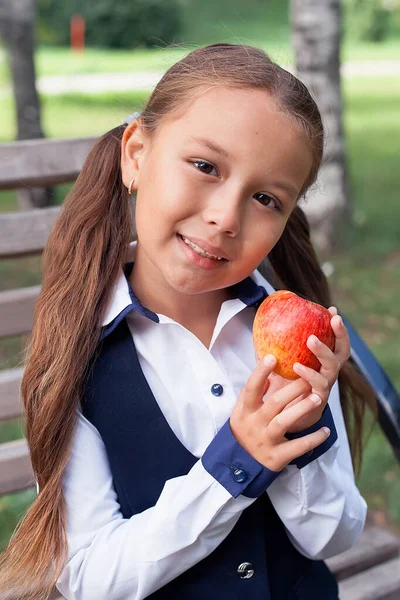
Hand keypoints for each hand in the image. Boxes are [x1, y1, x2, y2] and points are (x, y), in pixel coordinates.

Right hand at [229, 354, 330, 471]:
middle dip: (292, 389)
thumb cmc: (245, 429)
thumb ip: (252, 391)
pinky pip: (298, 446)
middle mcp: (255, 424)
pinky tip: (326, 431)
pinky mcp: (278, 457)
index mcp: (246, 411)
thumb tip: (263, 366)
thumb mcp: (242, 411)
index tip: (272, 357)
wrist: (240, 465)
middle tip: (308, 377)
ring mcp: (267, 440)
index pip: (251, 388)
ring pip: (284, 422)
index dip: (261, 372)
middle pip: (274, 403)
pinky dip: (313, 439)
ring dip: (301, 409)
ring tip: (318, 398)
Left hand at [256, 306, 350, 432]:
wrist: (281, 421)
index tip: (334, 310)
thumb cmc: (281, 389)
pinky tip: (297, 367)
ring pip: (331, 370)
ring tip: (311, 340)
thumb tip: (260, 325)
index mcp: (320, 363)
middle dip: (340, 335)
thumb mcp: (277, 365)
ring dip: (323, 353)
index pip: (334, 342)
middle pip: (341, 353)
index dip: (336, 327)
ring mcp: (324, 388)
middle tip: (333, 320)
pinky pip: (318, 388)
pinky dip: (309, 376)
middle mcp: (326, 374)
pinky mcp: (317, 403)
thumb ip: (272, 348)